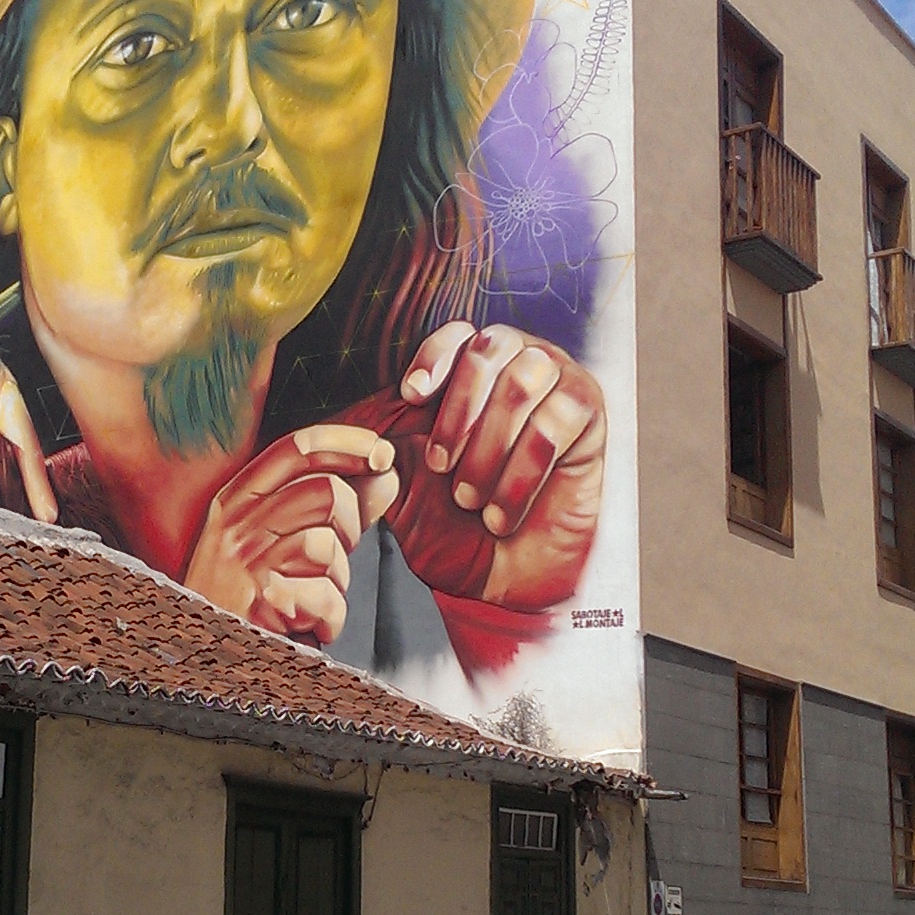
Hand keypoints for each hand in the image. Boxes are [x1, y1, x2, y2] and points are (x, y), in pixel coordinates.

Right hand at [182, 424, 399, 643]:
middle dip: (349, 526)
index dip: (348, 444)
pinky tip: (305, 626)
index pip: (297, 447)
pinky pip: (327, 597)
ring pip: (329, 545)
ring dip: (336, 579)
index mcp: (236, 501)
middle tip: (331, 560)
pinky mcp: (263, 602)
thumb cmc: (252, 601)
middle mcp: (235, 525)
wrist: (211, 665)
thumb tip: (385, 471)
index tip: (382, 454)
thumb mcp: (281, 541)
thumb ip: (334, 505)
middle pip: (327, 493)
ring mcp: (245, 562)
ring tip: (310, 598)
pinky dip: (329, 618)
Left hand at [390, 321, 605, 609]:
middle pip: (490, 351)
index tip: (411, 397)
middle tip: (442, 469)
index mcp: (472, 371)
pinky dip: (522, 475)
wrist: (502, 578)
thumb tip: (326, 427)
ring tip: (471, 501)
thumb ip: (371, 448)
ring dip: (490, 449)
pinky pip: (555, 425)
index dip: (434, 358)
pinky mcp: (587, 415)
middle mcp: (517, 364)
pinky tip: (503, 515)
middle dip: (458, 414)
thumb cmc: (451, 527)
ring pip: (523, 384)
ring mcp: (558, 383)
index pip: (457, 335)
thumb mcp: (398, 486)